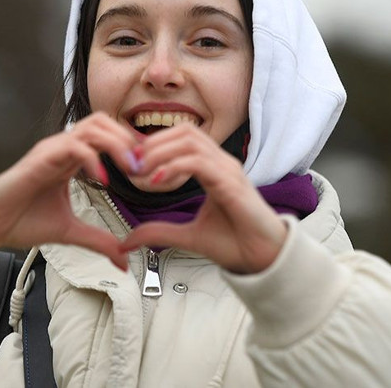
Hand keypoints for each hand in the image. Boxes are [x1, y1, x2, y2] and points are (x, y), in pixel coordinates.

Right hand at [0, 113, 140, 285]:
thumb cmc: (21, 221)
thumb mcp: (71, 233)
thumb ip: (99, 242)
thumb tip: (125, 261)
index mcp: (70, 159)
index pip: (106, 135)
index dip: (129, 147)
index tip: (146, 169)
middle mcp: (62, 149)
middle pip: (103, 121)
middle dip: (128, 139)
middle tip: (142, 166)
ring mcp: (51, 150)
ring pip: (92, 127)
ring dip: (116, 143)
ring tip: (129, 167)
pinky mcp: (40, 159)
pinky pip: (73, 146)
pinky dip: (93, 158)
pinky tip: (102, 180)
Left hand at [120, 124, 286, 273]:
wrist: (262, 260)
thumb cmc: (235, 243)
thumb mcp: (187, 236)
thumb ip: (159, 232)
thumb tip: (128, 240)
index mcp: (213, 168)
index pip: (183, 137)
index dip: (155, 144)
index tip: (133, 164)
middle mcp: (222, 164)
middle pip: (185, 131)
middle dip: (154, 143)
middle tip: (132, 164)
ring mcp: (229, 171)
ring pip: (191, 141)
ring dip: (160, 152)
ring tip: (142, 171)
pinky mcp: (232, 184)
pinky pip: (200, 162)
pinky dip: (175, 166)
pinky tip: (158, 181)